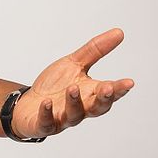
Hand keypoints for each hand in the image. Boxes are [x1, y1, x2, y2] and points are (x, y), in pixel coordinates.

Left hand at [13, 27, 134, 138]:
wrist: (28, 105)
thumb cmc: (55, 86)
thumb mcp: (74, 64)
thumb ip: (95, 50)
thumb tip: (119, 32)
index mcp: (90, 93)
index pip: (109, 92)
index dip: (119, 89)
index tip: (129, 82)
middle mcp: (80, 108)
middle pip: (97, 108)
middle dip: (104, 99)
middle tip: (109, 88)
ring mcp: (62, 118)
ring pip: (74, 115)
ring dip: (74, 102)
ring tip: (73, 88)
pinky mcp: (44, 125)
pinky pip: (47, 123)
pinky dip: (47, 113)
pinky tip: (46, 103)